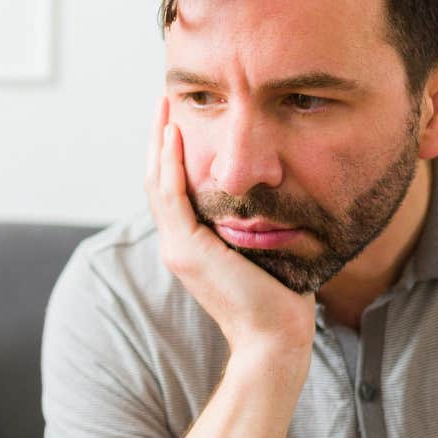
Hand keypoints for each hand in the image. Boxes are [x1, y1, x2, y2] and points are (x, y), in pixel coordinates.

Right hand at [145, 94, 317, 357]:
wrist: (274, 338)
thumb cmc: (280, 300)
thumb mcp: (264, 248)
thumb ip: (257, 222)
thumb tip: (276, 192)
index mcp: (191, 246)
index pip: (173, 190)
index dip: (171, 154)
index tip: (181, 120)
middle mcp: (176, 245)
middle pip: (157, 180)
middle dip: (159, 138)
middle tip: (164, 100)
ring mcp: (177, 248)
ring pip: (157, 182)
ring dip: (159, 141)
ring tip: (164, 105)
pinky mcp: (186, 249)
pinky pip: (170, 195)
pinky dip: (169, 162)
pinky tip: (173, 134)